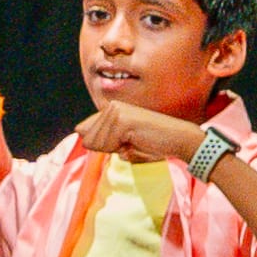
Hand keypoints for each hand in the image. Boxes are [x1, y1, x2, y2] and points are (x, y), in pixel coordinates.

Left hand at [79, 102, 210, 165]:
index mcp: (111, 109)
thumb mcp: (122, 143)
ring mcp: (116, 112)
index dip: (103, 145)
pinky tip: (138, 141)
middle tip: (132, 142)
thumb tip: (78, 131)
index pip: (85, 133)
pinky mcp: (121, 120)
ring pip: (96, 143)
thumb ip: (100, 138)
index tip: (125, 141)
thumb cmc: (153, 143)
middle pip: (88, 139)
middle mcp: (111, 106)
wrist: (178, 139)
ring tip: (136, 141)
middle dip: (108, 148)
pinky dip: (121, 150)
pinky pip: (106, 145)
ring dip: (115, 150)